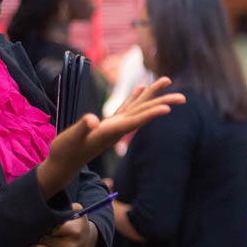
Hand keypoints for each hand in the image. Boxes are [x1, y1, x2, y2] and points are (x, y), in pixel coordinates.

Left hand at [32, 203, 98, 246]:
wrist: (89, 243)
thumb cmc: (78, 225)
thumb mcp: (77, 211)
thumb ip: (66, 206)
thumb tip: (52, 204)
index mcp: (75, 231)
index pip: (48, 228)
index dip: (43, 224)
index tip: (43, 223)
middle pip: (41, 241)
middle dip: (39, 235)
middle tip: (43, 233)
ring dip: (39, 246)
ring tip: (46, 242)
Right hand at [38, 77, 184, 196]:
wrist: (62, 165)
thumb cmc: (65, 152)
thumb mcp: (71, 139)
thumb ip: (83, 128)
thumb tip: (92, 120)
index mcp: (111, 131)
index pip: (135, 121)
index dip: (152, 114)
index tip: (169, 108)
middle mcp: (117, 128)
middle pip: (144, 112)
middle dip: (163, 102)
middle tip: (184, 97)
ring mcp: (114, 126)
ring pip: (138, 107)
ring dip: (153, 95)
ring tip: (167, 80)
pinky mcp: (108, 124)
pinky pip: (125, 107)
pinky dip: (134, 97)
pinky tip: (141, 88)